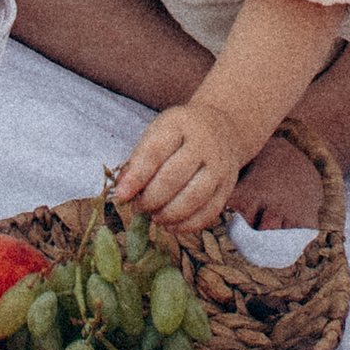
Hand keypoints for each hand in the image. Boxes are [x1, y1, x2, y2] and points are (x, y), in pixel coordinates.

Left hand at [117, 97, 246, 233]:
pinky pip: (209, 212)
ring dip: (169, 214)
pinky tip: (171, 225)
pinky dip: (187, 225)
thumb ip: (139, 159)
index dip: (137, 176)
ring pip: (194, 198)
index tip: (122, 195)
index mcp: (180, 125)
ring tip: (154, 217)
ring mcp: (219, 167)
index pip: (155, 152)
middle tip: (139, 207)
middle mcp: (204, 144)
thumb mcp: (158, 133)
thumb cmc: (182, 134)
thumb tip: (123, 190)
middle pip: (174, 177)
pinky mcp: (227, 187)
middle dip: (151, 198)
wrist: (223, 129)